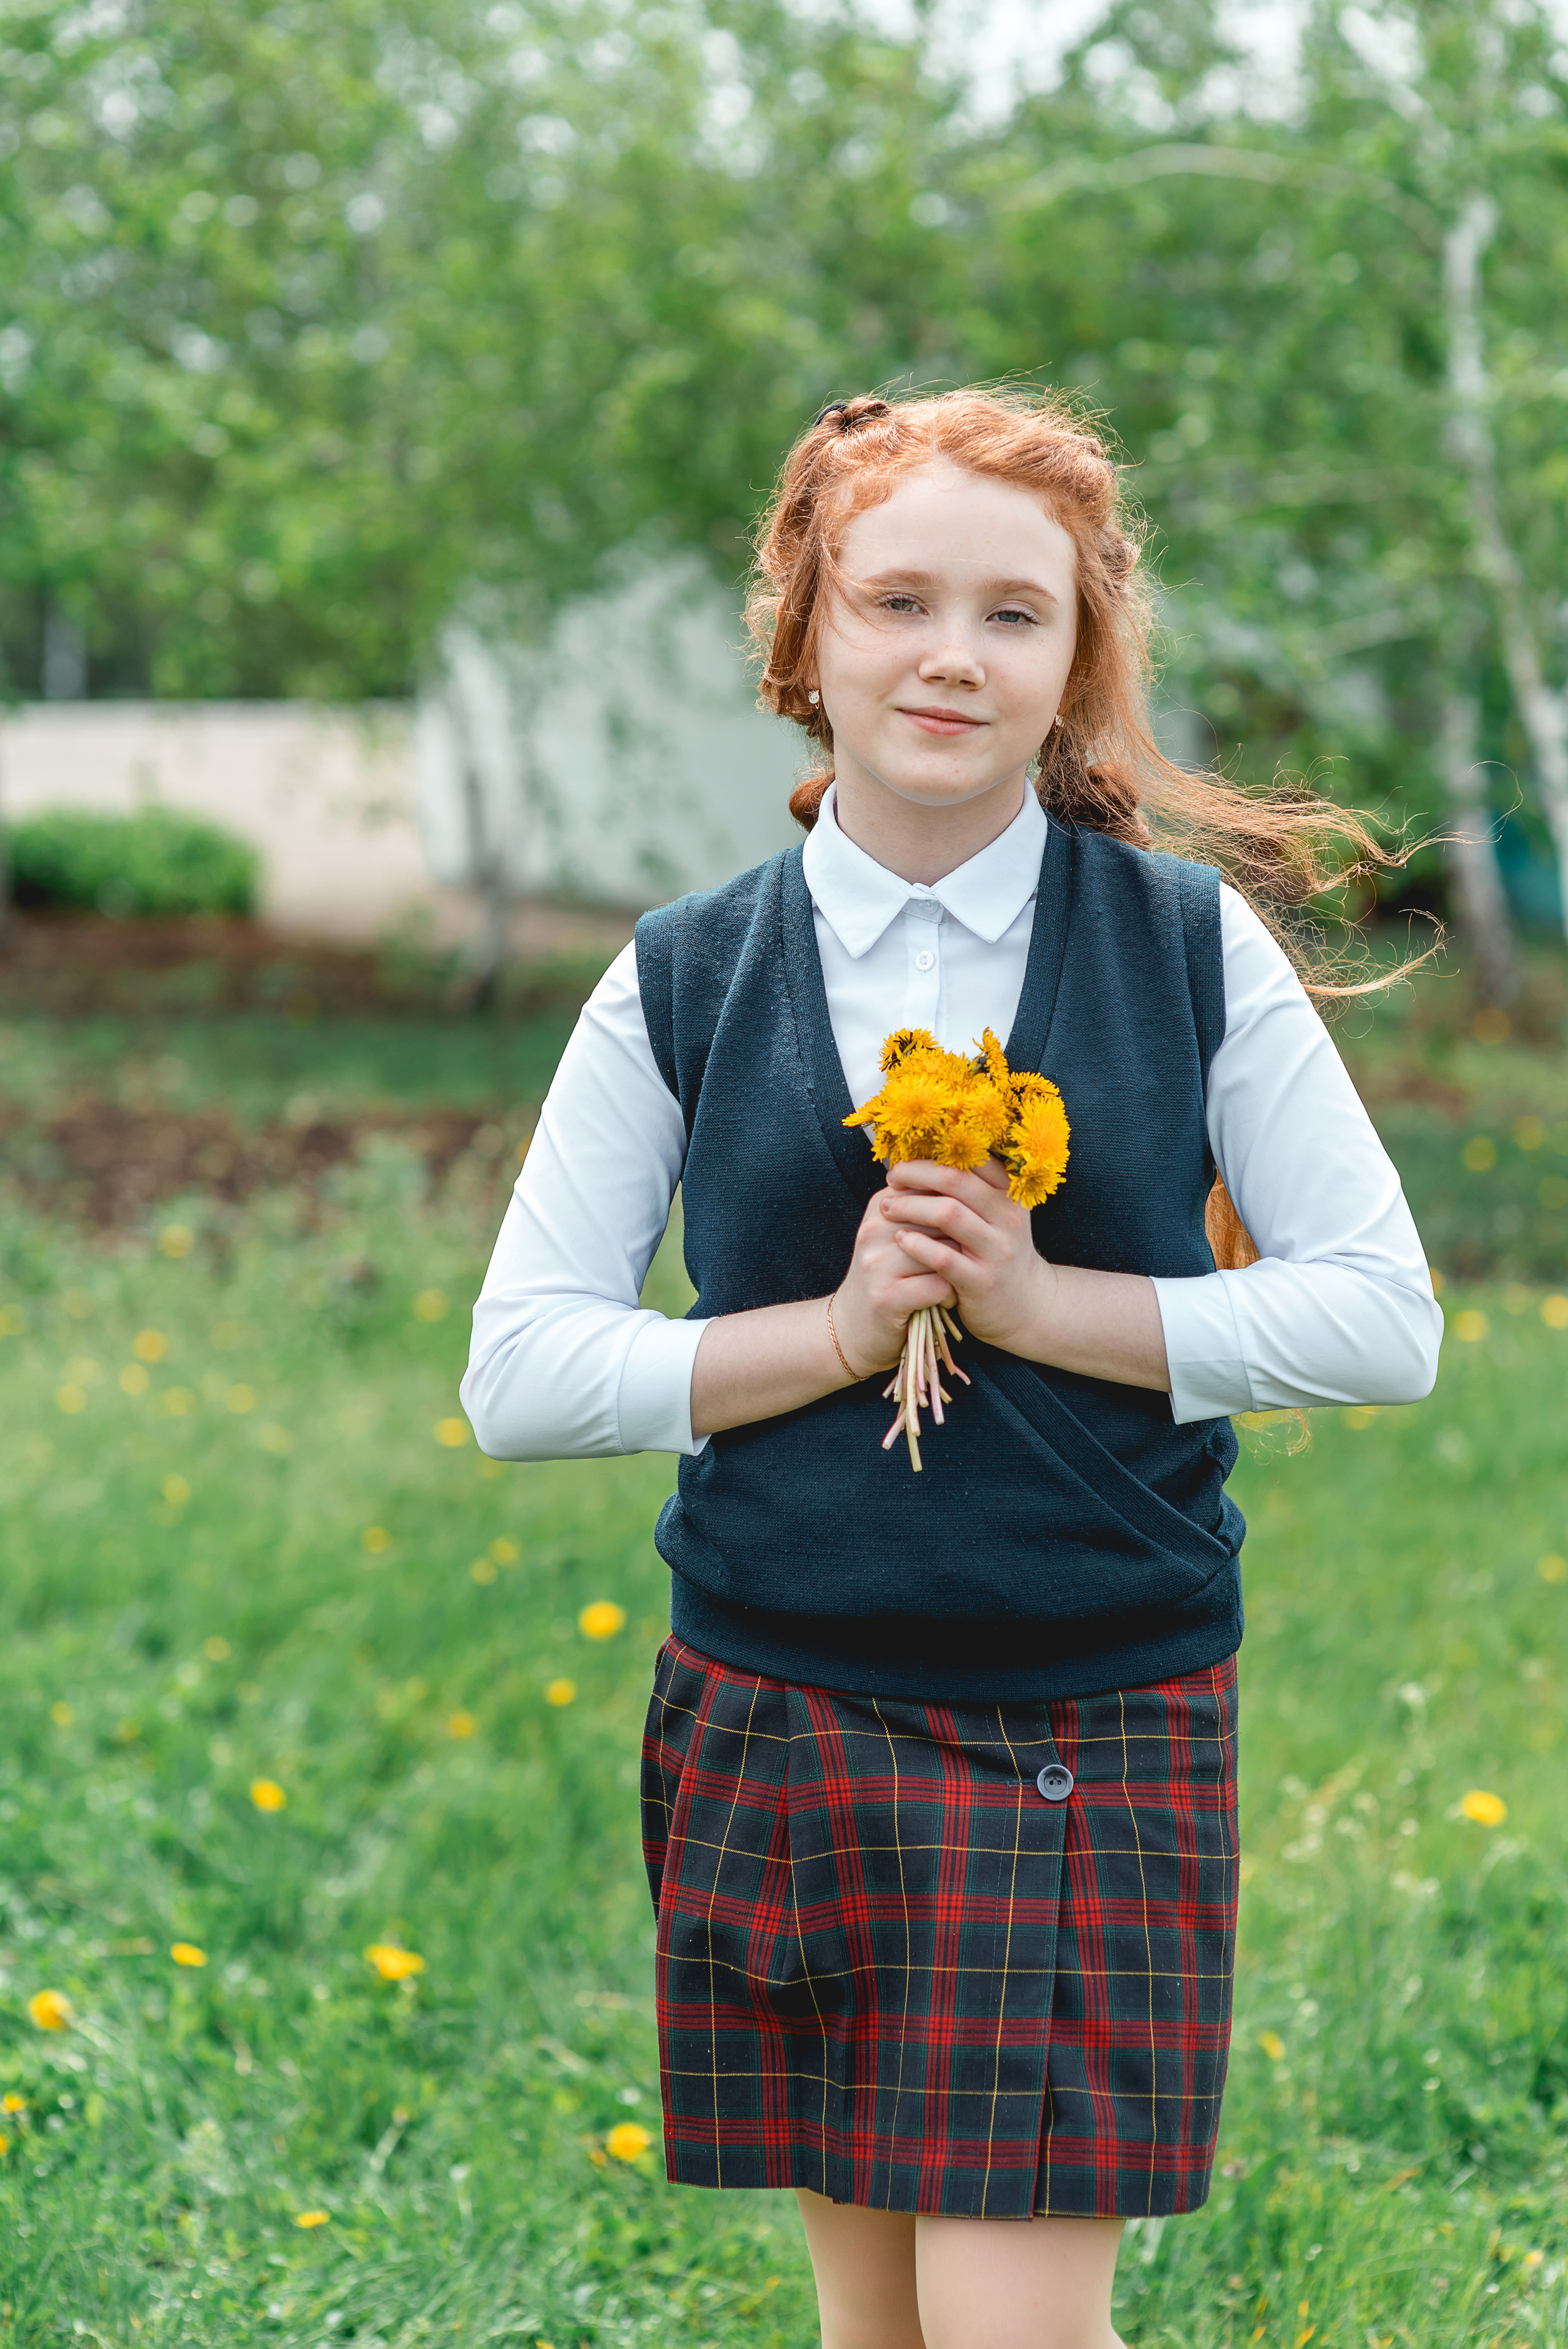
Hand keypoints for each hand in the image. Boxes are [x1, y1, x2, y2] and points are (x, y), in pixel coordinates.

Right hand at [829, 1181, 960, 1377]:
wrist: (853, 1327)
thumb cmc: (889, 1276)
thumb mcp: (899, 1234)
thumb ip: (927, 1207)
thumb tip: (975, 1183)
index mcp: (882, 1205)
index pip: (937, 1189)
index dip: (962, 1210)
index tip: (963, 1231)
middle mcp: (875, 1229)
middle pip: (944, 1219)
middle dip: (965, 1240)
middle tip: (969, 1258)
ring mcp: (877, 1263)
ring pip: (944, 1252)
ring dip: (961, 1269)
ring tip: (957, 1279)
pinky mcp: (886, 1297)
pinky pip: (940, 1286)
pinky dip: (951, 1295)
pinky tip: (947, 1300)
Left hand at [876, 1157, 1055, 1354]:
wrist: (1025, 1305)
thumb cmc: (996, 1252)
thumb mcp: (995, 1216)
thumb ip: (970, 1189)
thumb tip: (920, 1159)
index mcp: (1010, 1194)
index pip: (971, 1158)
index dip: (933, 1155)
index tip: (906, 1161)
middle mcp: (1008, 1217)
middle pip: (955, 1180)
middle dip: (916, 1174)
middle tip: (892, 1178)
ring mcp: (997, 1250)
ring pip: (948, 1214)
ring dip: (910, 1206)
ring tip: (887, 1207)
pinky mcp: (981, 1281)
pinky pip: (943, 1257)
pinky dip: (917, 1244)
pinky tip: (900, 1239)